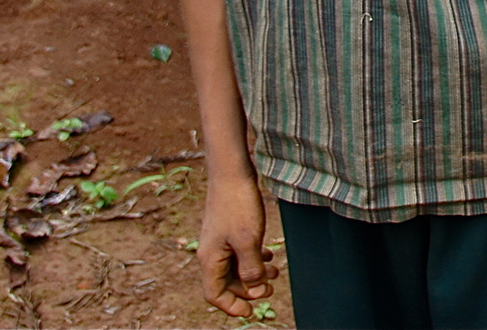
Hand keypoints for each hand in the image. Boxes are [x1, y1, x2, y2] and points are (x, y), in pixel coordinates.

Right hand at [197, 174, 276, 317]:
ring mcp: (219, 241)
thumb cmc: (238, 205)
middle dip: (248, 290)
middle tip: (270, 289)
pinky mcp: (228, 229)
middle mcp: (211, 252)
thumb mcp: (248, 240)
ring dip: (254, 274)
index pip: (214, 294)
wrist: (231, 172)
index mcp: (210, 259)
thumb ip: (251, 268)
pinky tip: (270, 256)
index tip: (250, 313)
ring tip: (276, 274)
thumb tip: (254, 290)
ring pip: (235, 267)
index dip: (231, 307)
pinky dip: (254, 259)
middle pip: (226, 283)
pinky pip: (239, 252)